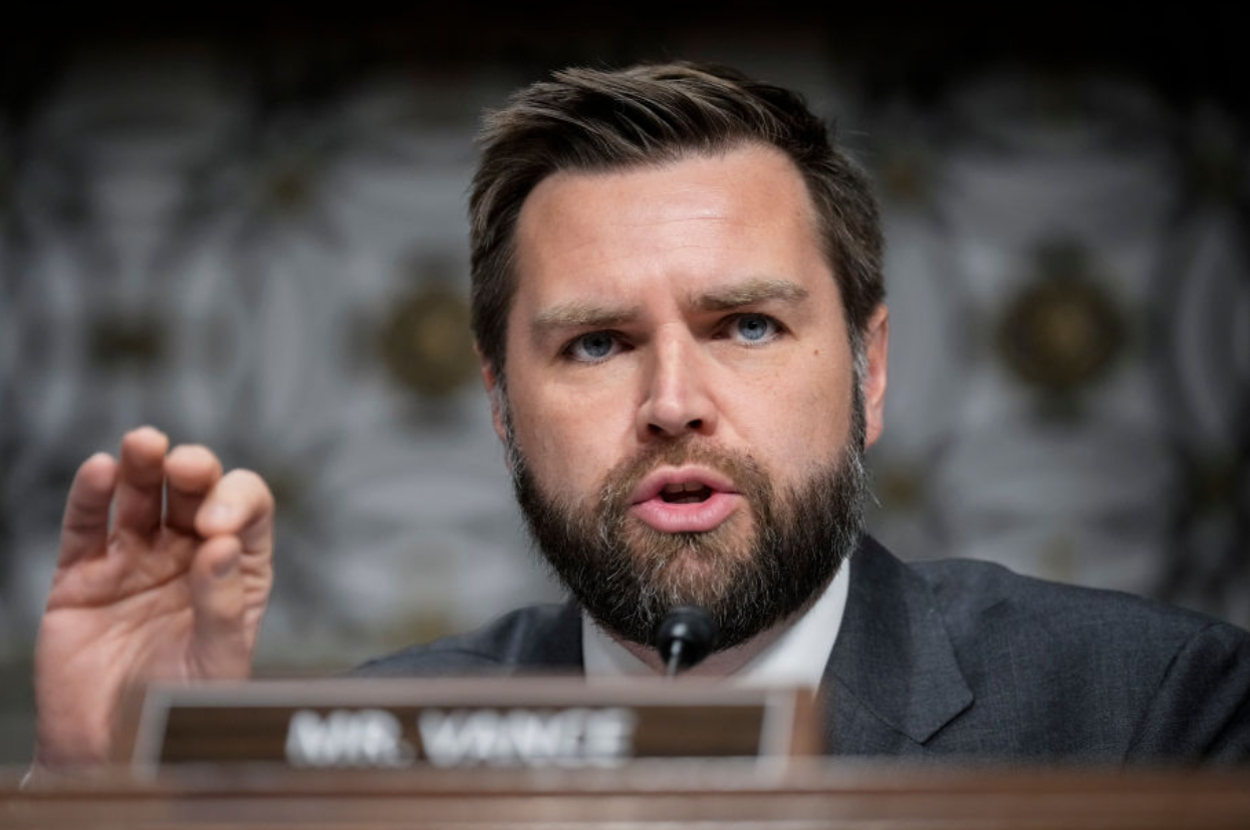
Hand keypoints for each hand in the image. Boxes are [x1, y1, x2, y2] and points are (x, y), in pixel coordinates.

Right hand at [33, 426, 273, 768]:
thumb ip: (224, 607)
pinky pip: (87, 527)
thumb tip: (221, 548)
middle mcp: (188, 556)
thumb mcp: (217, 664)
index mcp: (234, 570)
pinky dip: (91, 497)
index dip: (237, 503)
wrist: (111, 754)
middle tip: (186, 467)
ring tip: (143, 444)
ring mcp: (134, 561)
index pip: (248, 512)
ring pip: (140, 497)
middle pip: (195, 492)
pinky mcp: (83, 577)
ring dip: (143, 465)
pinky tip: (100, 471)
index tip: (217, 528)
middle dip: (193, 471)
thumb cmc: (178, 713)